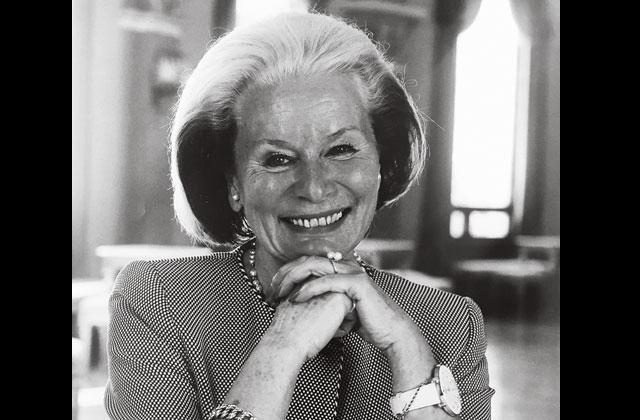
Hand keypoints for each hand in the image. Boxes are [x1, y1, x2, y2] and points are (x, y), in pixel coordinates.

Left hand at [271, 256, 419, 352]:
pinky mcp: (356, 283)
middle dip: (286, 271)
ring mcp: (353, 272)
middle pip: (308, 260)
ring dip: (292, 277)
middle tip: (270, 286)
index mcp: (342, 269)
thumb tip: (304, 308)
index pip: (310, 262)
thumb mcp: (340, 311)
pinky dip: (308, 289)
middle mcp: (347, 266)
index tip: (274, 285)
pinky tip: (295, 298)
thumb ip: (325, 303)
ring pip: (314, 266)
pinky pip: (326, 281)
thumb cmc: (368, 323)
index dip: (290, 271)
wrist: (391, 333)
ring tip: (278, 291)